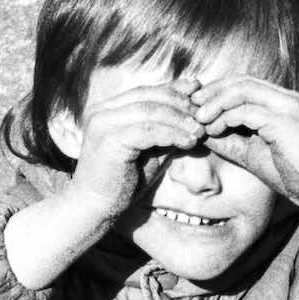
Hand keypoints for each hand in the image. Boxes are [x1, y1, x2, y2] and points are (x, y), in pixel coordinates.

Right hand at [63, 80, 205, 224]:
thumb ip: (166, 131)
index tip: (198, 96)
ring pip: (150, 110)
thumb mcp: (149, 150)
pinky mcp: (109, 140)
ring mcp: (102, 124)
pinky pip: (148, 131)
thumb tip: (195, 115)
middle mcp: (101, 111)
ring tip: (200, 131)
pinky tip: (189, 142)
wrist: (95, 209)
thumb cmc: (123, 181)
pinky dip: (172, 134)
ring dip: (179, 119)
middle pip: (148, 96)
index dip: (174, 91)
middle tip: (203, 117)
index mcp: (106, 109)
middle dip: (180, 104)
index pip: (145, 91)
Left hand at [188, 76, 298, 212]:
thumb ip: (228, 139)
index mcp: (283, 102)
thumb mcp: (251, 152)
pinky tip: (213, 130)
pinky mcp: (284, 121)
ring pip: (242, 90)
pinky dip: (225, 117)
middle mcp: (287, 98)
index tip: (197, 104)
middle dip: (213, 91)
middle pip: (242, 81)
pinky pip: (246, 110)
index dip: (218, 90)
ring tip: (198, 117)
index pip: (245, 84)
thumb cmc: (289, 175)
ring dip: (216, 102)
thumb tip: (200, 131)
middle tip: (191, 105)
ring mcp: (288, 107)